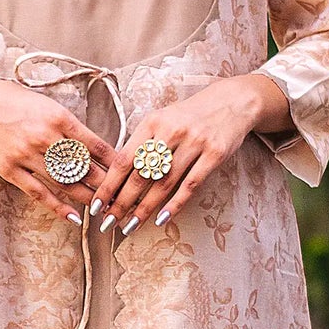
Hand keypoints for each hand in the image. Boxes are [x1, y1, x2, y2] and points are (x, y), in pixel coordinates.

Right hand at [0, 71, 114, 223]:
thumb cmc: (11, 98)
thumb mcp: (45, 104)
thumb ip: (68, 125)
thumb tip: (92, 147)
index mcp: (59, 117)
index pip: (97, 146)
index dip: (115, 164)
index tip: (127, 175)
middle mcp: (45, 138)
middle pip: (85, 168)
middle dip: (107, 185)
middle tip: (123, 198)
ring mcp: (27, 156)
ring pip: (66, 183)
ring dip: (88, 198)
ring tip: (104, 209)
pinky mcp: (11, 170)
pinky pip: (39, 193)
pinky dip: (59, 207)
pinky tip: (75, 217)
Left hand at [91, 74, 291, 234]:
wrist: (232, 102)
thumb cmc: (190, 116)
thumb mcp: (162, 119)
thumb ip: (142, 142)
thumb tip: (116, 175)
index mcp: (153, 121)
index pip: (123, 158)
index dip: (108, 185)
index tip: (96, 205)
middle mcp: (172, 131)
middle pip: (141, 174)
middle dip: (121, 202)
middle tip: (107, 223)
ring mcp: (195, 143)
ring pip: (164, 183)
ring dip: (144, 208)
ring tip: (130, 226)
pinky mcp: (214, 154)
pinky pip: (191, 185)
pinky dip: (175, 205)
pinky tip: (161, 219)